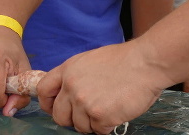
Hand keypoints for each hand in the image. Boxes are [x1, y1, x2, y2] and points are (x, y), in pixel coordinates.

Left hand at [38, 42, 165, 134]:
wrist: (145, 62)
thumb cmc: (123, 60)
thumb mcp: (90, 60)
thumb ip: (75, 76)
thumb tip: (67, 93)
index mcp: (68, 70)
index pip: (43, 90)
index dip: (48, 103)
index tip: (54, 108)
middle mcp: (72, 86)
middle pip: (59, 116)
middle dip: (72, 119)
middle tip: (87, 114)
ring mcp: (85, 102)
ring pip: (80, 126)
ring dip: (93, 122)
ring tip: (108, 107)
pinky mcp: (100, 116)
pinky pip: (98, 131)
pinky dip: (107, 125)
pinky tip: (116, 111)